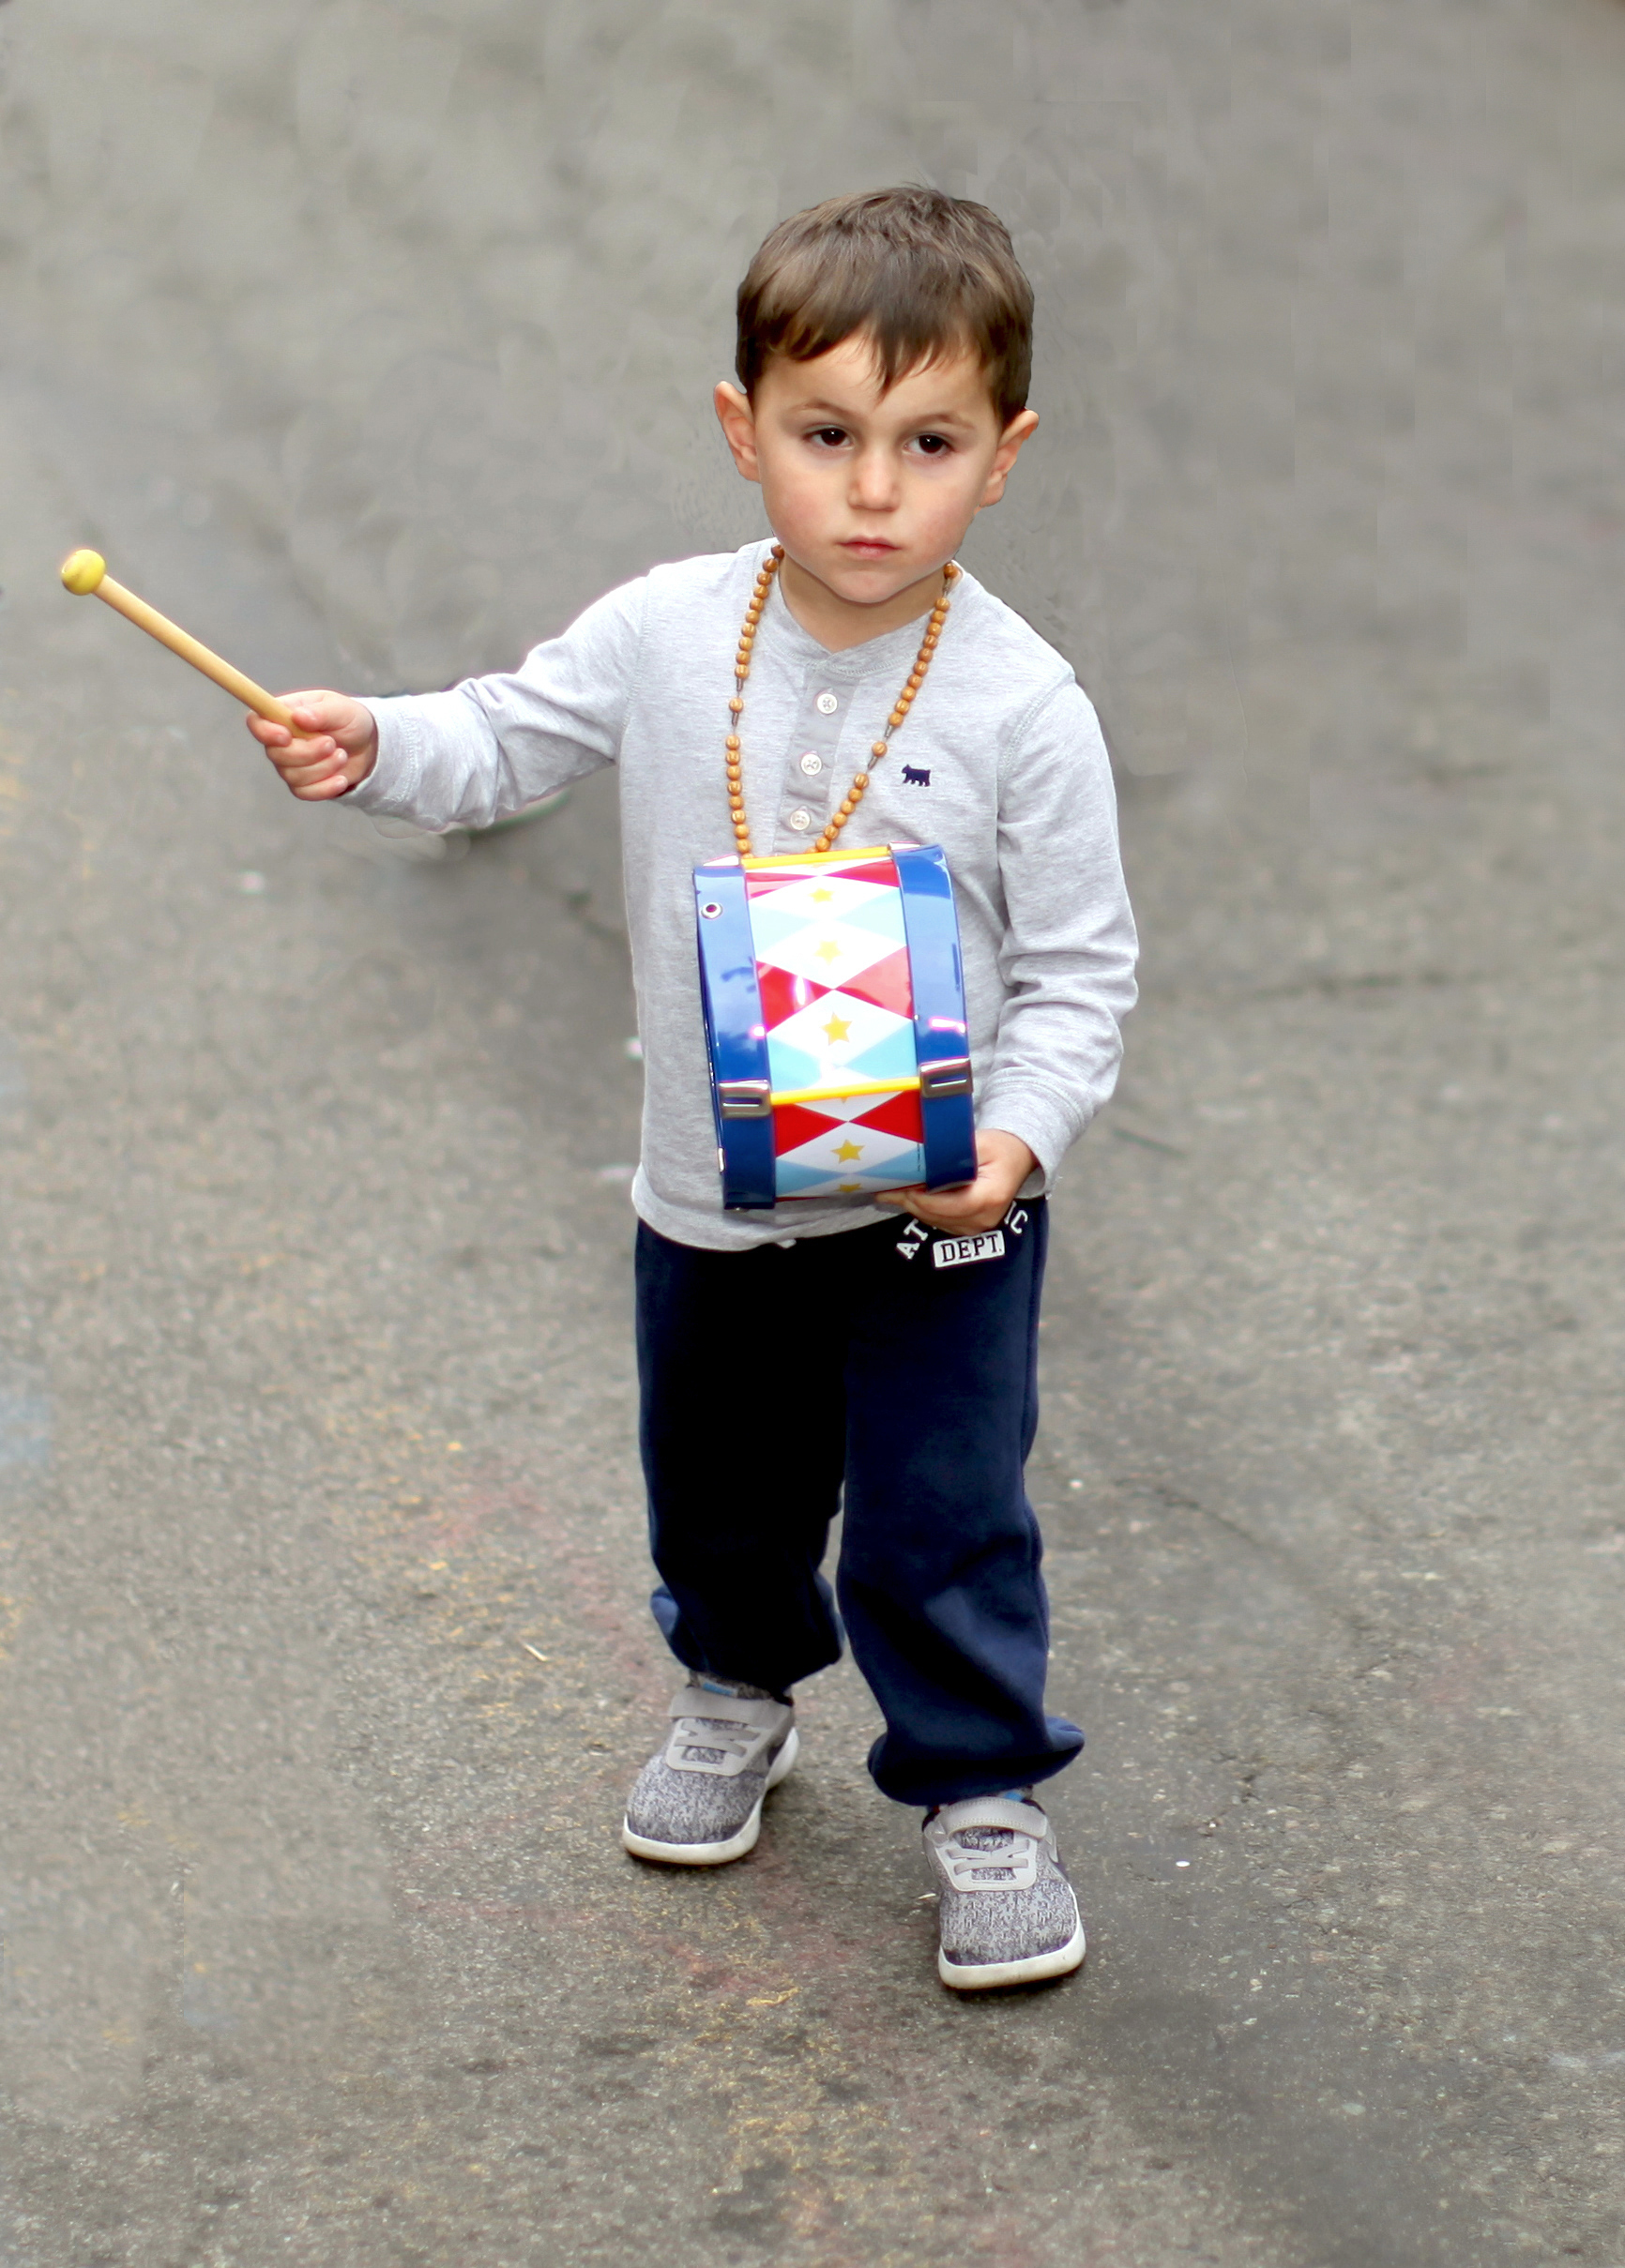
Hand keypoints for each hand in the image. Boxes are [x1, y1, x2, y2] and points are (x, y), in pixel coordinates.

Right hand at [246, 690, 377, 800]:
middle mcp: (281, 741)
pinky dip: (325, 787)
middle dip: (307, 753)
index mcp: (284, 714)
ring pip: (292, 775)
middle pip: (275, 754)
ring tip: (342, 755)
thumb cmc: (350, 720)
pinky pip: (304, 792)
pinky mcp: (302, 784)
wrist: (369, 747)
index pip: (257, 722)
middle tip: (332, 744)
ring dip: (322, 768)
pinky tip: (341, 779)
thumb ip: (320, 712)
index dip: (265, 732)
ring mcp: (290, 764)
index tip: (286, 736)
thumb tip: (298, 717)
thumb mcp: (341, 709)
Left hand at [879, 1128, 1036, 1232]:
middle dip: (911, 1202)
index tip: (904, 1187)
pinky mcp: (971, 1225)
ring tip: (890, 1192)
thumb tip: (922, 1160)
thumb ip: (953, 1154)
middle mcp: (986, 1217)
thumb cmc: (999, 1147)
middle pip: (940, 1216)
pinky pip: (941, 1222)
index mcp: (990, 1196)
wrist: (1016, 1157)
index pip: (952, 1205)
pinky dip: (923, 1210)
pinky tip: (907, 1197)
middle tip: (886, 1189)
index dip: (925, 1200)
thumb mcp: (978, 1142)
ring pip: (936, 1221)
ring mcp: (980, 1225)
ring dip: (913, 1207)